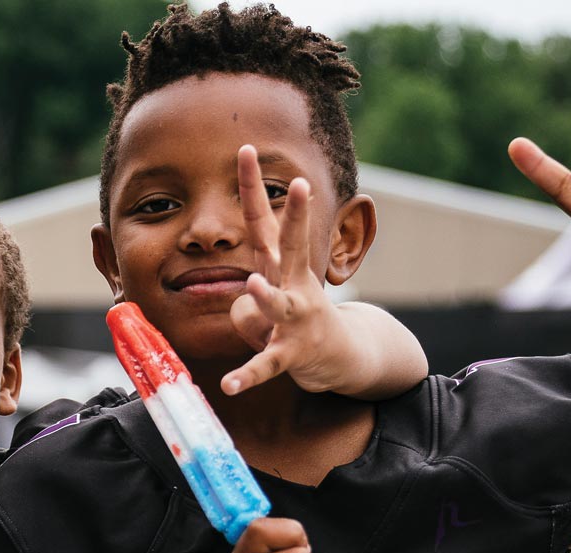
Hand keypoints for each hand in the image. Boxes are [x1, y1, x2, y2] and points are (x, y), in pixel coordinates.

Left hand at [221, 146, 360, 394]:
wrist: (340, 356)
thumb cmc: (296, 321)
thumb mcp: (266, 306)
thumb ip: (245, 304)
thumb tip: (242, 310)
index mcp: (279, 266)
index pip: (262, 220)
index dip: (253, 187)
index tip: (245, 149)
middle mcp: (292, 285)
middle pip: (290, 246)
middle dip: (295, 216)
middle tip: (300, 184)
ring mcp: (295, 319)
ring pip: (278, 304)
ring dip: (266, 296)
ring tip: (252, 286)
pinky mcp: (293, 353)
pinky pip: (266, 364)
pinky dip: (248, 375)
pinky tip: (230, 386)